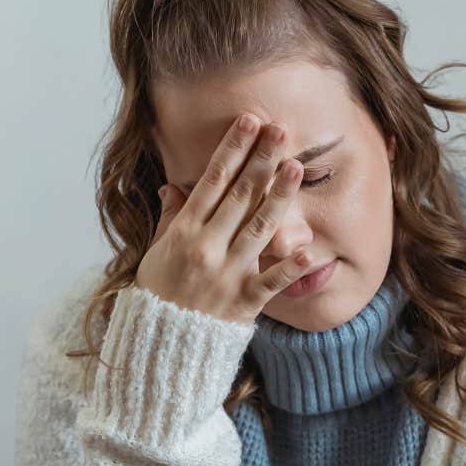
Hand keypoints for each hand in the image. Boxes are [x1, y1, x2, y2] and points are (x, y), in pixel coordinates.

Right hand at [135, 114, 312, 323]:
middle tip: (281, 131)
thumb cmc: (159, 294)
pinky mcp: (245, 301)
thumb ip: (171, 219)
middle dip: (261, 160)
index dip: (233, 149)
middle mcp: (207, 247)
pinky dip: (290, 267)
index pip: (212, 181)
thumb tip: (172, 187)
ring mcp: (227, 273)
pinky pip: (271, 281)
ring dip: (280, 196)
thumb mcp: (156, 252)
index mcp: (184, 231)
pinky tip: (309, 249)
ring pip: (259, 228)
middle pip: (240, 196)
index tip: (249, 122)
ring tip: (296, 168)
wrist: (160, 344)